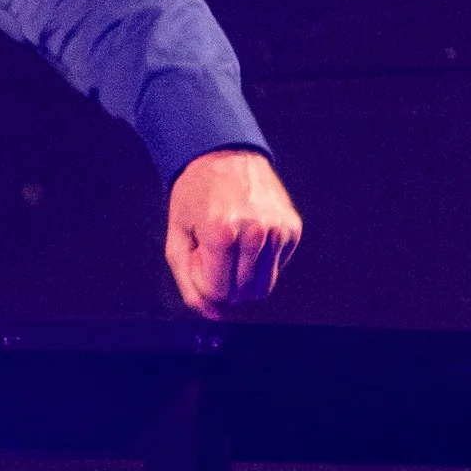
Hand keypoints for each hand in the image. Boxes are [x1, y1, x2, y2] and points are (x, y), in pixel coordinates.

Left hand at [165, 148, 301, 316]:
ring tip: (232, 248)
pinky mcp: (292, 228)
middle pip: (242, 294)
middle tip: (215, 254)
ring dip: (244, 276)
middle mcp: (255, 232)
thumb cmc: (195, 196)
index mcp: (221, 233)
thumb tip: (212, 315)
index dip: (205, 280)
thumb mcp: (177, 237)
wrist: (225, 155)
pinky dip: (261, 262)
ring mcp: (278, 230)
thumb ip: (188, 282)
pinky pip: (276, 268)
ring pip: (263, 287)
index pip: (218, 292)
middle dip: (225, 283)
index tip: (201, 258)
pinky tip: (249, 238)